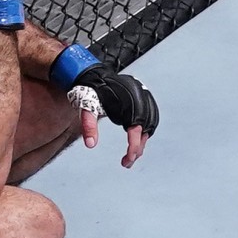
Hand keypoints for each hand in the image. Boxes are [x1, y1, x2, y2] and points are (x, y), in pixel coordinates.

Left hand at [50, 44, 158, 167]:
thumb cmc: (92, 91)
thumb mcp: (86, 107)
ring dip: (142, 141)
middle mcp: (140, 97)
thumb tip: (90, 144)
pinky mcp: (146, 98)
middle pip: (145, 129)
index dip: (134, 145)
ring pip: (150, 126)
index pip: (135, 128)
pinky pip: (151, 119)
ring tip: (130, 153)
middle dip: (137, 148)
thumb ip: (88, 125)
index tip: (128, 158)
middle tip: (126, 161)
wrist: (97, 76)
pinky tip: (136, 139)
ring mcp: (145, 97)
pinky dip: (145, 131)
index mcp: (127, 100)